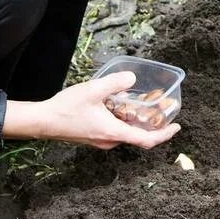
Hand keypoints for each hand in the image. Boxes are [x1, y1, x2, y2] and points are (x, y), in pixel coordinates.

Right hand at [3, 70, 180, 149]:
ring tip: (140, 102)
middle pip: (138, 135)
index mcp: (113, 132)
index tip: (177, 126)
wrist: (42, 121)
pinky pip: (115, 130)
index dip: (165, 135)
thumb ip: (115, 83)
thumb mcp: (93, 90)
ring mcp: (101, 140)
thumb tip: (133, 78)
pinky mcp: (93, 136)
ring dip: (136, 120)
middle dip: (152, 123)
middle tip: (159, 107)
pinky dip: (123, 120)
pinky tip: (119, 104)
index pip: (146, 140)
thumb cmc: (66, 108)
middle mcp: (109, 140)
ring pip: (126, 132)